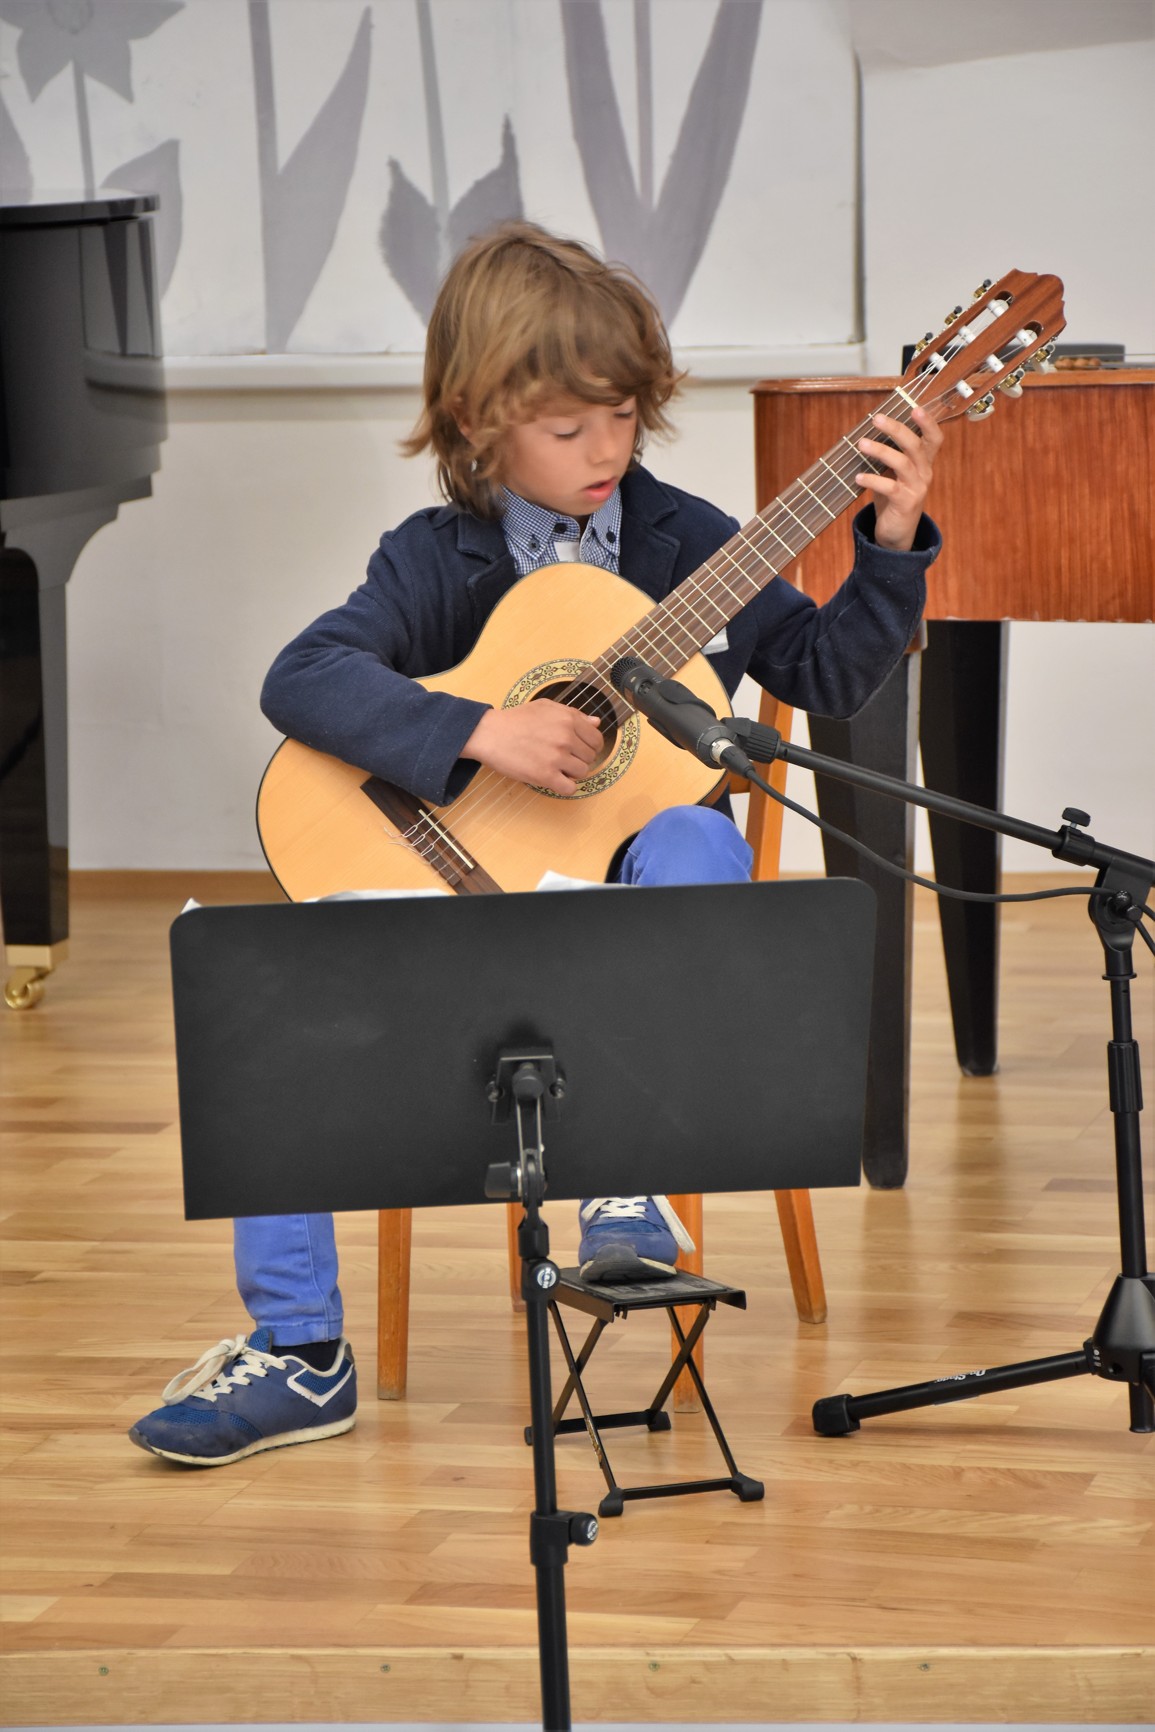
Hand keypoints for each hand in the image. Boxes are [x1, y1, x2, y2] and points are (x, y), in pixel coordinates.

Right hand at [463, 698, 603, 795]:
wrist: (490, 733)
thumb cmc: (516, 720)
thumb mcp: (546, 707)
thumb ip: (574, 714)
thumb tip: (596, 722)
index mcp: (568, 719)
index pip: (596, 739)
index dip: (590, 747)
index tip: (580, 750)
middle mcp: (566, 737)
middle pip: (590, 758)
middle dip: (579, 759)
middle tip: (563, 758)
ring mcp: (557, 757)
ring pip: (582, 773)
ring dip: (571, 773)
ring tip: (556, 767)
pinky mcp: (545, 776)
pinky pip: (569, 788)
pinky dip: (564, 786)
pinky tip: (554, 779)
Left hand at [856, 405, 943, 550]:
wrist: (897, 533)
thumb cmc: (893, 497)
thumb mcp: (892, 473)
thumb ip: (887, 455)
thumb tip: (866, 432)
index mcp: (924, 462)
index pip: (934, 438)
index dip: (928, 422)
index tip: (915, 407)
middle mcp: (924, 473)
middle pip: (915, 445)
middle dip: (896, 429)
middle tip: (876, 419)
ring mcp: (917, 488)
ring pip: (901, 463)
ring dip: (880, 451)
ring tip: (861, 444)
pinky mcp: (905, 503)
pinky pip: (889, 487)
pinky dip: (872, 480)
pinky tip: (858, 477)